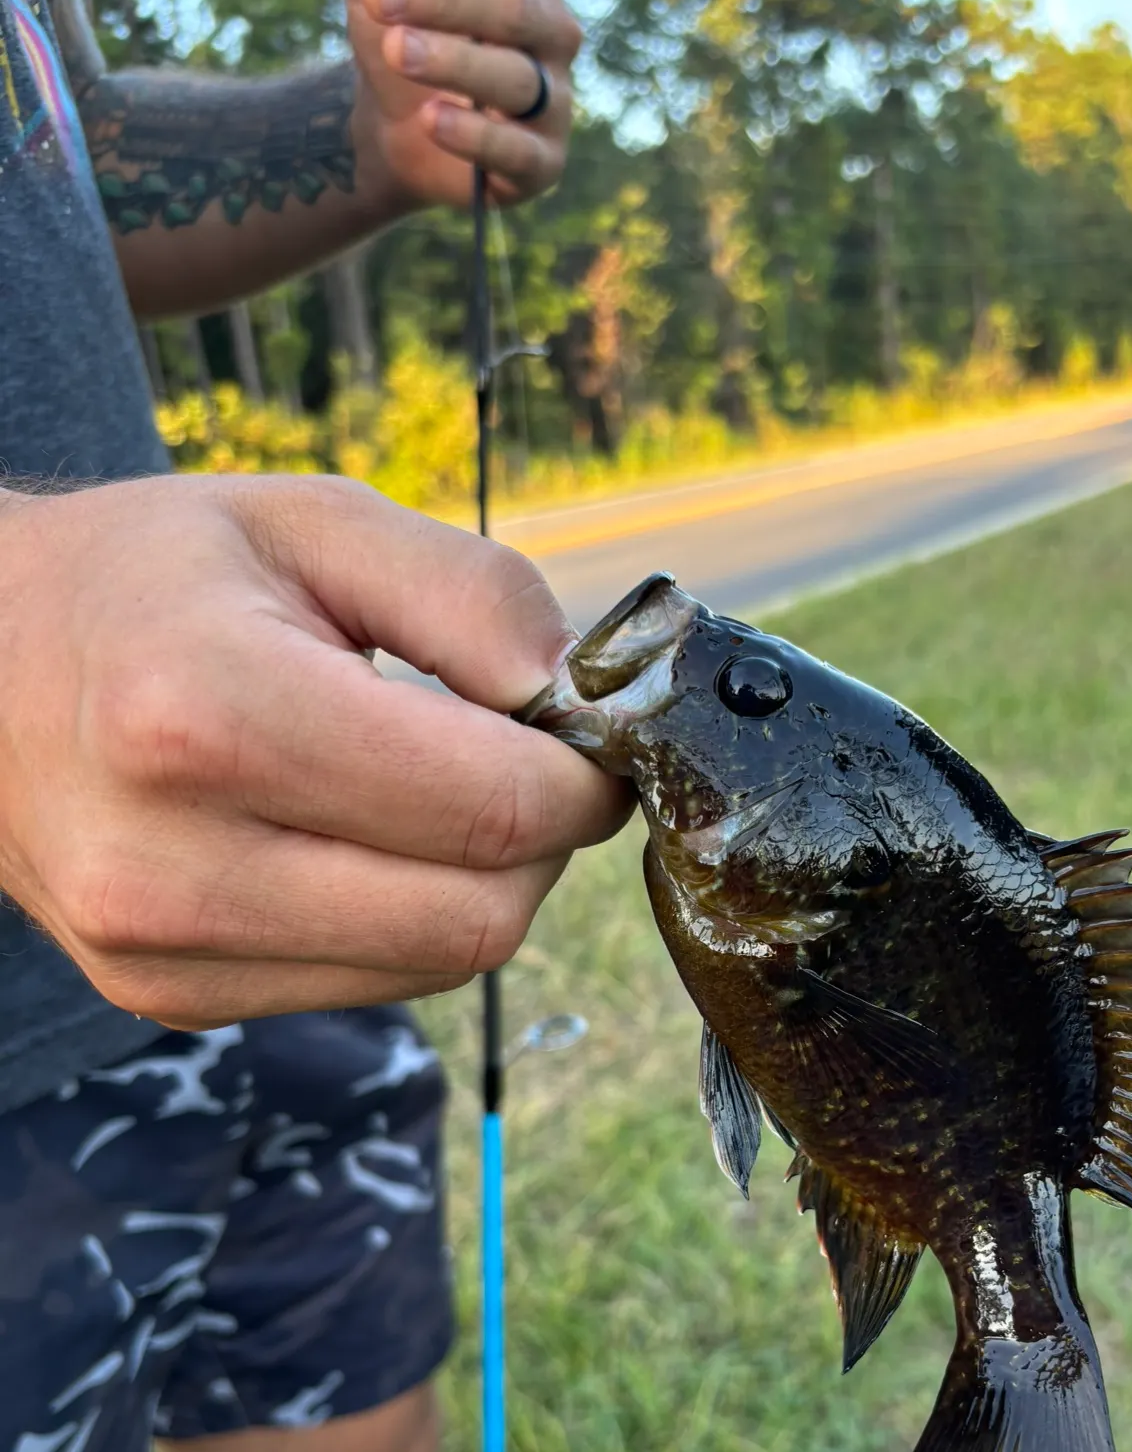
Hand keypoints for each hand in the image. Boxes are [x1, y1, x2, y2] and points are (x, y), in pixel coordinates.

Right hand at [0, 477, 630, 1029]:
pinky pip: (376, 981)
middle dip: (546, 839)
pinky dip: (415, 914)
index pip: (492, 809)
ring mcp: (162, 952)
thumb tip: (579, 697)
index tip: (587, 732)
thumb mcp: (317, 521)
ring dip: (486, 881)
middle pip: (481, 916)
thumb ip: (473, 594)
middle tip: (528, 759)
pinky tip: (371, 836)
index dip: (581, 778)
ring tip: (440, 786)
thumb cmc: (159, 575)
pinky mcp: (171, 995)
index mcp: (207, 715)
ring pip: (440, 963)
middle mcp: (170, 865)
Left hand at [345, 0, 580, 210]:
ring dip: (451, 63)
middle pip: (513, 8)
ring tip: (396, 51)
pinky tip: (432, 119)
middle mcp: (554, 32)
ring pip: (516, 79)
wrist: (397, 123)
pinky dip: (475, 136)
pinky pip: (519, 152)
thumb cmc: (403, 27)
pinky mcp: (543, 161)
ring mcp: (554, 99)